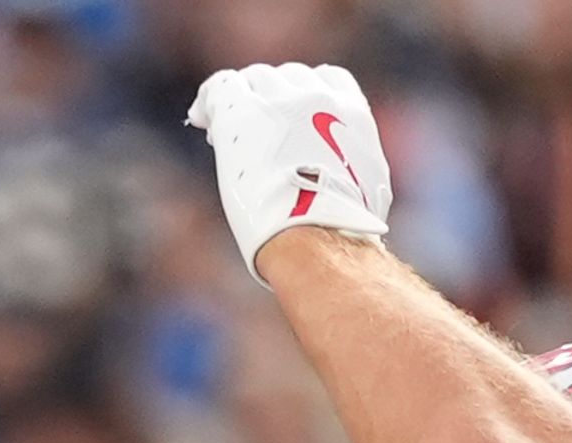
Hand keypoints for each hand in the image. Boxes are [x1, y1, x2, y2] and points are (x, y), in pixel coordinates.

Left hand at [185, 62, 389, 278]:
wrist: (317, 236)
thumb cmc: (344, 230)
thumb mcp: (369, 188)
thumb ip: (352, 165)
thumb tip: (344, 179)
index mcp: (351, 113)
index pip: (327, 79)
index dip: (303, 93)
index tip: (288, 115)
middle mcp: (317, 98)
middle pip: (287, 77)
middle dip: (269, 99)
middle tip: (253, 131)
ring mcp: (279, 103)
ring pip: (254, 80)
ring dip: (241, 100)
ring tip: (224, 134)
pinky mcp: (243, 113)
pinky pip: (221, 87)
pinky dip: (209, 99)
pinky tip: (202, 117)